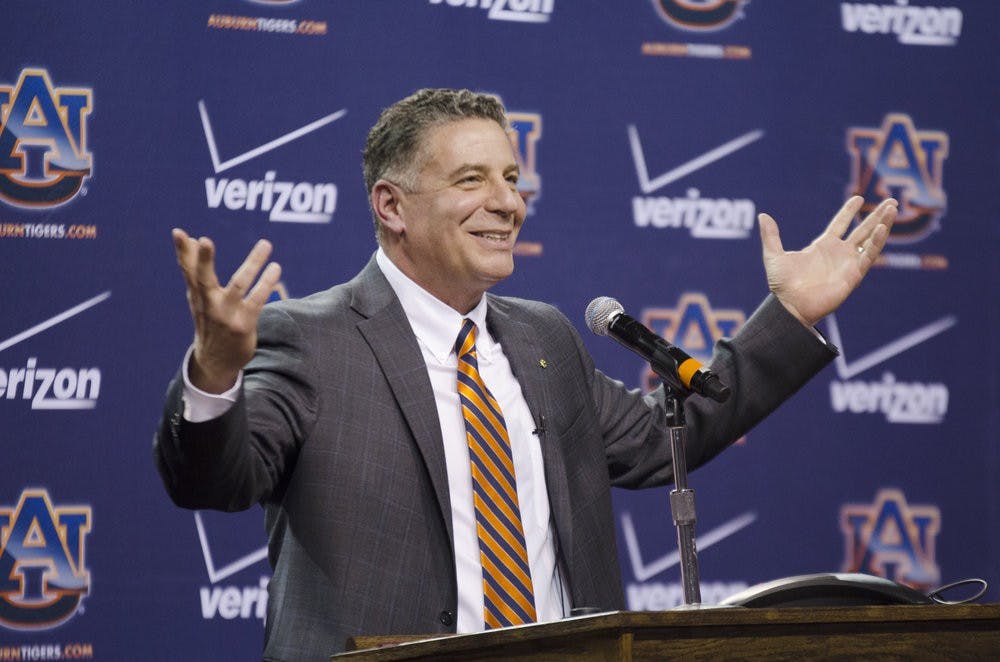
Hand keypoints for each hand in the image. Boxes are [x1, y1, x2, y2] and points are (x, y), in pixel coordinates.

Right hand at [172, 229, 281, 392]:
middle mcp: (208, 304)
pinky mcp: (243, 324)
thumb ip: (197, 269)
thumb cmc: (209, 321)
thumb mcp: (199, 297)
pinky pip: (257, 300)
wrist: (215, 362)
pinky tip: (275, 268)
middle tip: (206, 241)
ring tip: (265, 244)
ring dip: (252, 264)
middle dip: (204, 261)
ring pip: (238, 285)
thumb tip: (196, 239)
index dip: (183, 252)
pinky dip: (266, 283)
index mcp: (196, 295)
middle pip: (203, 280)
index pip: (187, 270)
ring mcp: (226, 315)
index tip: (179, 232)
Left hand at [758, 196, 897, 327]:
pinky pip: (868, 255)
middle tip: (891, 202)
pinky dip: (876, 242)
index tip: (858, 198)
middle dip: (876, 216)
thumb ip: (770, 236)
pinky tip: (882, 228)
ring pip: (870, 240)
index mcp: (822, 246)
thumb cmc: (782, 285)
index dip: (848, 212)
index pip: (840, 224)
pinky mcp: (854, 274)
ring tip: (892, 208)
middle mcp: (838, 253)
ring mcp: (848, 263)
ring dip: (882, 225)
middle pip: (862, 230)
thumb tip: (762, 216)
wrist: (790, 305)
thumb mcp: (774, 256)